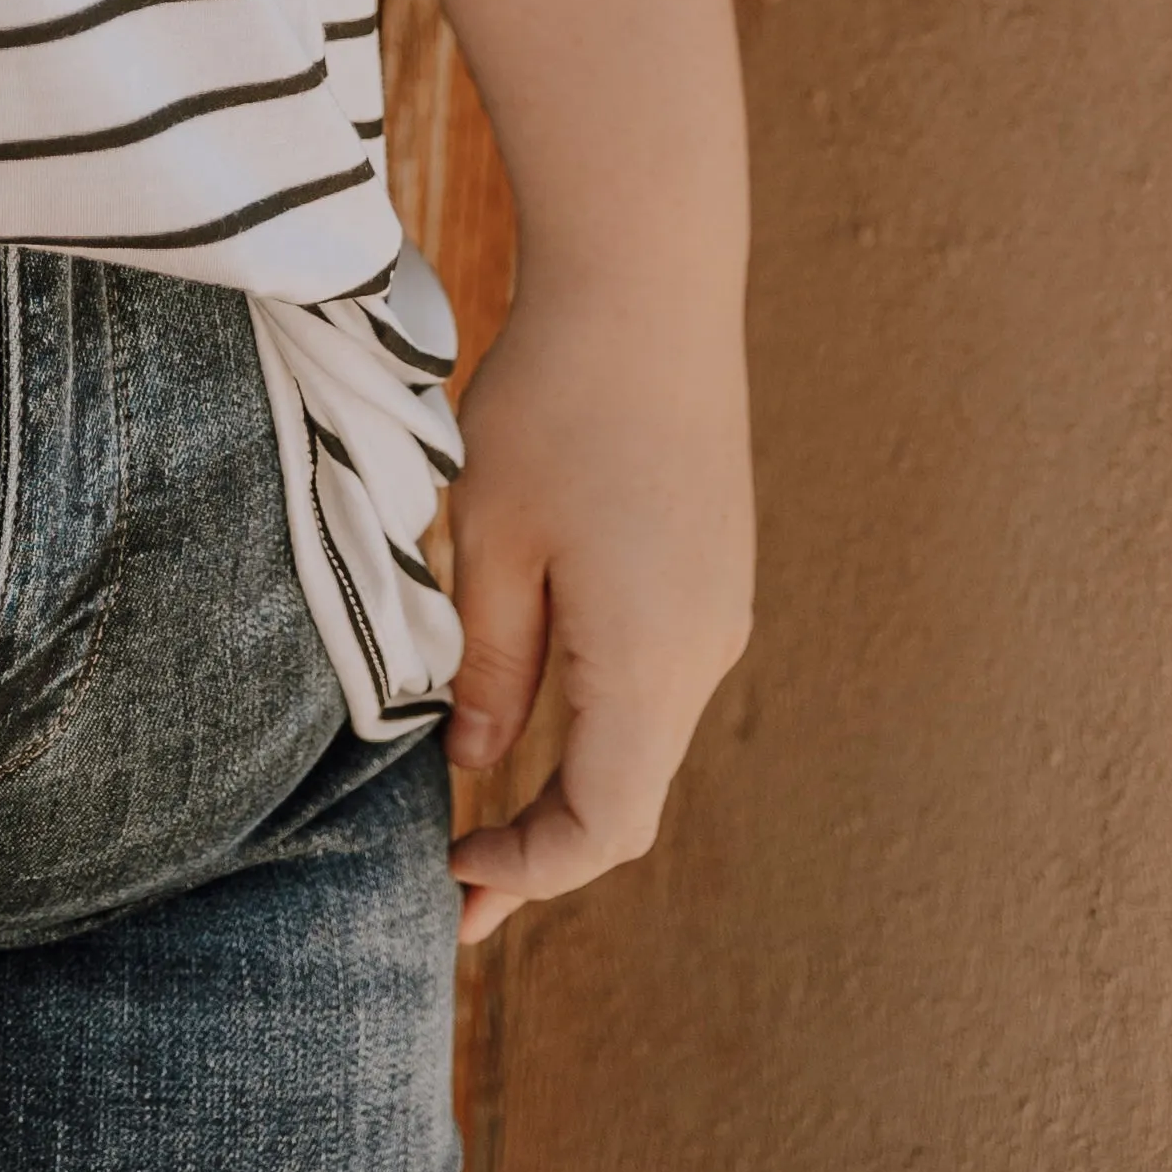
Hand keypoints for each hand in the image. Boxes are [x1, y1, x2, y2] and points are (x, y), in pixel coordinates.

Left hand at [442, 277, 751, 948]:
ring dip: (570, 782)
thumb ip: (490, 663)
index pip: (604, 825)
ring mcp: (718, 609)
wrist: (648, 286)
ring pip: (644, 739)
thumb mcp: (492, 537)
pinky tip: (537, 712)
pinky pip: (656, 679)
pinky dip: (597, 719)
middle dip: (544, 846)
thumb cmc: (556, 401)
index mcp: (650, 659)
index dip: (530, 871)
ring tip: (484, 814)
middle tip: (459, 886)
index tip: (453, 882)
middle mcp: (704, 651)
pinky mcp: (712, 568)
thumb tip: (479, 766)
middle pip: (630, 796)